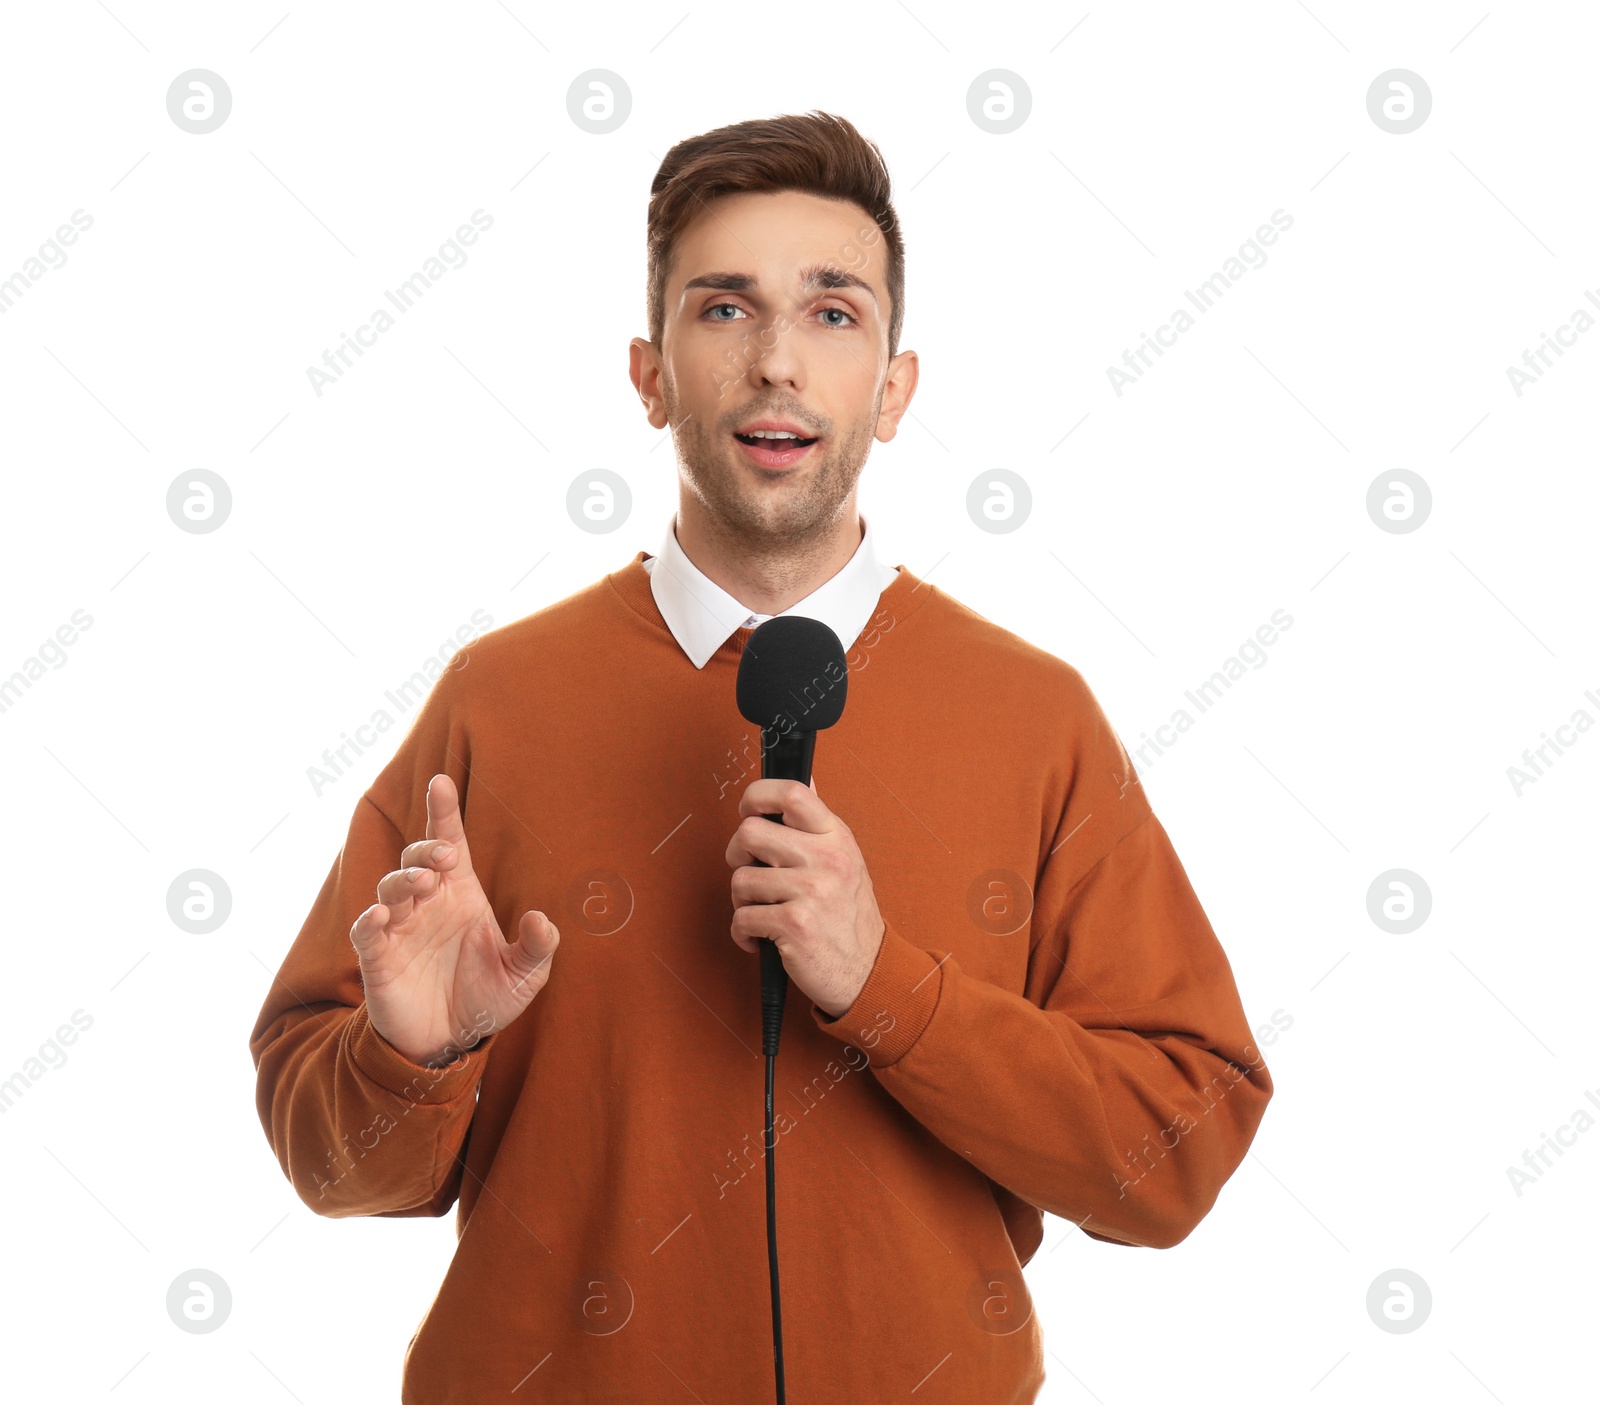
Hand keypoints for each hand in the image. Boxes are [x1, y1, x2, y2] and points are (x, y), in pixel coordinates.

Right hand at [349, 773, 558, 1065]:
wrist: (450, 1043)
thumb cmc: (486, 999)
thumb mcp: (524, 976)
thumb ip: (538, 947)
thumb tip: (541, 918)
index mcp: (461, 894)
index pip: (450, 842)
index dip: (442, 812)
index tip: (440, 781)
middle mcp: (428, 903)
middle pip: (418, 858)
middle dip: (427, 850)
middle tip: (445, 857)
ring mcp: (400, 928)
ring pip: (390, 888)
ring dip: (404, 879)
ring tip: (422, 883)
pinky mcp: (378, 958)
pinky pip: (366, 932)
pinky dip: (370, 921)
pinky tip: (382, 916)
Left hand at [725, 777, 884, 1018]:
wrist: (868, 972)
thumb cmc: (848, 917)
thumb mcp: (844, 860)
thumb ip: (817, 823)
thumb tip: (805, 777)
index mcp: (836, 837)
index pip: (793, 792)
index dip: (757, 795)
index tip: (748, 810)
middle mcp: (827, 859)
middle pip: (749, 832)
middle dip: (738, 856)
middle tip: (752, 874)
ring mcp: (812, 891)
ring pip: (740, 879)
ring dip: (742, 902)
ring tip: (763, 912)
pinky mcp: (795, 925)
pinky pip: (742, 918)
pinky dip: (743, 934)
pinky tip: (761, 939)